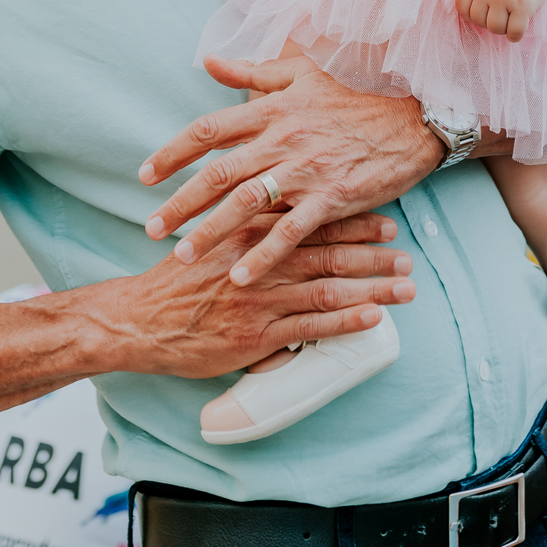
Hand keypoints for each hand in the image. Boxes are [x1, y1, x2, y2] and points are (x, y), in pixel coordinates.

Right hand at [106, 212, 415, 379]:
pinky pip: (311, 326)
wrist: (141, 320)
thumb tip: (283, 212)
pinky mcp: (256, 334)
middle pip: (330, 250)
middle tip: (406, 256)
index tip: (385, 220)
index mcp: (252, 229)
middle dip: (373, 253)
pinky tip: (373, 319)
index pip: (313, 218)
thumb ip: (247, 223)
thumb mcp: (210, 234)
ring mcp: (261, 297)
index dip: (353, 219)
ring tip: (405, 289)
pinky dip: (346, 321)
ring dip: (373, 288)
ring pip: (330, 287)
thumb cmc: (177, 280)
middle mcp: (261, 258)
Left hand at [138, 53, 441, 286]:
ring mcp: (307, 169)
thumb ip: (252, 73)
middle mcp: (282, 138)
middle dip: (179, 204)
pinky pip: (290, 231)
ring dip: (210, 233)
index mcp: (272, 108)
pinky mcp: (333, 196)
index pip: (208, 130)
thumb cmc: (355, 92)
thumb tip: (210, 63)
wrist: (413, 114)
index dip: (172, 153)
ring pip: (246, 204)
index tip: (145, 175)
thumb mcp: (301, 73)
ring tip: (182, 256)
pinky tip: (239, 276)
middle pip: (217, 173)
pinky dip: (262, 255)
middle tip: (150, 229)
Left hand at [455, 0, 546, 41]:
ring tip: (510, 19)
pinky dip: (515, 35)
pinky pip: (514, 33)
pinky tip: (519, 26)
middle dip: (488, 22)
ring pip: (494, 28)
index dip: (474, 14)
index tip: (485, 11)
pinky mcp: (522, 6)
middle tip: (501, 14)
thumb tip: (468, 16)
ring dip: (503, 29)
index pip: (462, 8)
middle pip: (478, 20)